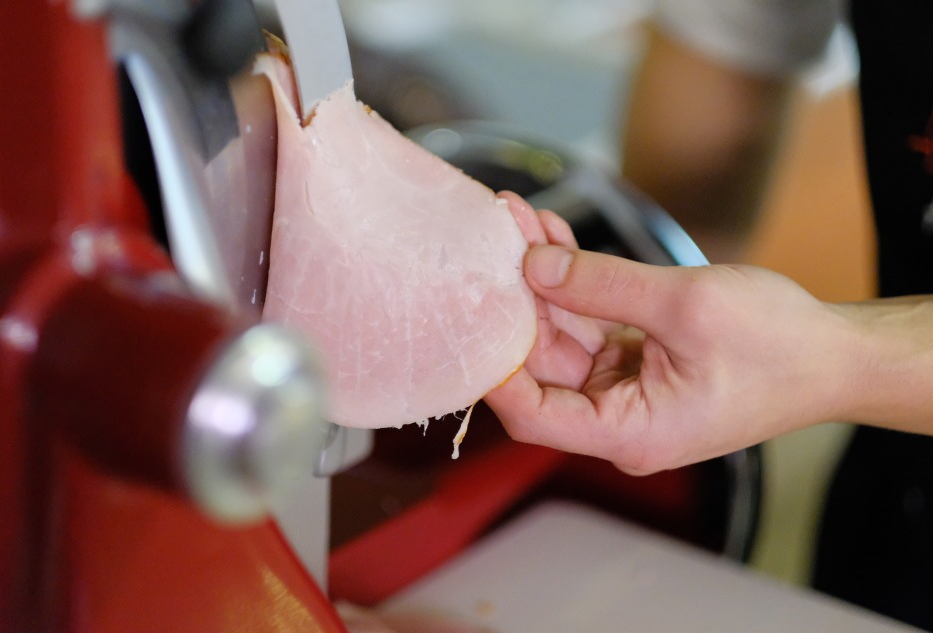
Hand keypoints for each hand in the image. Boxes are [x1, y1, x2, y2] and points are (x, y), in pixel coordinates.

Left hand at [488, 194, 859, 473]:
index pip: (532, 413)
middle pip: (542, 364)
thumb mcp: (686, 306)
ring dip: (542, 278)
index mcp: (627, 432)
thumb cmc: (780, 346)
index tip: (471, 312)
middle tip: (494, 236)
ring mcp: (625, 389)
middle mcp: (618, 419)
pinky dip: (574, 281)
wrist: (835, 354)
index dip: (494, 365)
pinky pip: (590, 321)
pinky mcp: (636, 362)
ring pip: (562, 335)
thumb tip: (534, 267)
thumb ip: (603, 285)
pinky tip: (551, 236)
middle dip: (517, 298)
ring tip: (517, 220)